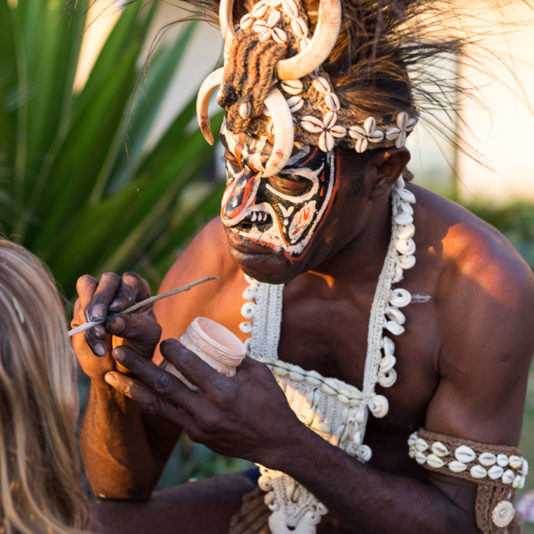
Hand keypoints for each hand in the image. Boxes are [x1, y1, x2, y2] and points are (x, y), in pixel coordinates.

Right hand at [72, 272, 161, 382]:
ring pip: (87, 288)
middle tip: (99, 318)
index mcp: (138, 290)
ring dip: (90, 311)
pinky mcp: (81, 311)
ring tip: (100, 335)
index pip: (131, 280)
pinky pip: (79, 312)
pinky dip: (87, 329)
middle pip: (108, 280)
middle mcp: (118, 289)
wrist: (118, 367)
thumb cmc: (139, 347)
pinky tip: (98, 347)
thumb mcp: (145, 337)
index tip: (117, 308)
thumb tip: (113, 320)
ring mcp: (97, 297)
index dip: (124, 291)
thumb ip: (133, 326)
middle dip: (102, 298)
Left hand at [104, 339, 303, 465]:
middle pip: (165, 385)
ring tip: (112, 377)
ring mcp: (199, 427)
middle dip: (138, 368)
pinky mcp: (196, 437)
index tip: (163, 340)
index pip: (190, 366)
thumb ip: (235, 355)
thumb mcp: (258, 373)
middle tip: (118, 352)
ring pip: (159, 405)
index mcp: (223, 392)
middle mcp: (206, 411)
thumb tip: (217, 338)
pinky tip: (139, 393)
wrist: (276, 443)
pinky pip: (170, 416)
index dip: (172, 350)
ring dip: (134, 389)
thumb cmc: (271, 403)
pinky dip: (153, 403)